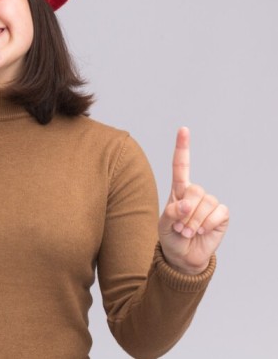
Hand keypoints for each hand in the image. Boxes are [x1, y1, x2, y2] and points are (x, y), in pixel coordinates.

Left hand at [158, 127, 228, 273]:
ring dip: (194, 222)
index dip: (182, 147)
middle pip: (195, 190)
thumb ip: (172, 212)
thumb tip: (188, 203)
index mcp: (178, 190)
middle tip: (180, 227)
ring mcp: (209, 203)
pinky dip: (207, 224)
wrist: (183, 256)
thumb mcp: (164, 224)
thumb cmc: (170, 236)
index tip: (183, 129)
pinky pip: (218, 213)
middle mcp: (195, 193)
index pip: (181, 165)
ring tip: (188, 231)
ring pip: (205, 203)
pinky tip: (202, 232)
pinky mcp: (221, 214)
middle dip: (186, 213)